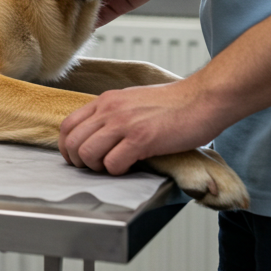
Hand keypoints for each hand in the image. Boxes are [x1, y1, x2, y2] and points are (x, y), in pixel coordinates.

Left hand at [58, 79, 226, 174]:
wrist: (202, 98)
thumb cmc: (173, 103)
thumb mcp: (132, 100)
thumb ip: (113, 113)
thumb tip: (99, 135)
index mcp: (105, 101)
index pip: (68, 126)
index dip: (67, 147)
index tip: (78, 159)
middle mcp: (109, 110)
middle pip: (73, 142)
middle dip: (79, 162)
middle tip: (95, 168)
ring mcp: (124, 123)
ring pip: (87, 153)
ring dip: (97, 167)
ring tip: (113, 167)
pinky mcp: (141, 139)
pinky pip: (113, 163)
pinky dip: (117, 171)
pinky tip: (130, 167)